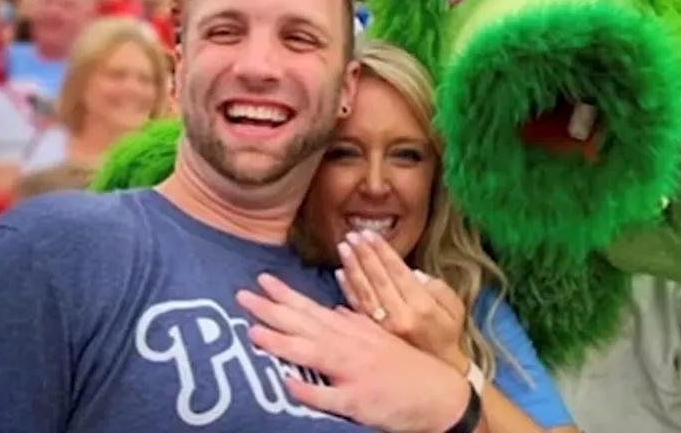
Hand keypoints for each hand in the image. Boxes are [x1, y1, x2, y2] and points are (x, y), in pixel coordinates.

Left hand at [237, 273, 470, 432]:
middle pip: (306, 325)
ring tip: (253, 332)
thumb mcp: (379, 338)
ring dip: (283, 343)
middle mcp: (351, 346)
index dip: (285, 295)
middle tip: (241, 296)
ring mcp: (355, 373)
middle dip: (272, 310)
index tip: (260, 280)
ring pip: (314, 354)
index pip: (313, 308)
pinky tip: (287, 383)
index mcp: (353, 331)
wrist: (440, 395)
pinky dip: (310, 390)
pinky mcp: (361, 401)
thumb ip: (354, 323)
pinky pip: (331, 396)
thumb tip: (331, 309)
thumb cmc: (407, 367)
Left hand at [335, 230, 467, 370]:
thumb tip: (413, 272)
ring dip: (352, 268)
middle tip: (352, 235)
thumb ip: (438, 288)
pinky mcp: (373, 336)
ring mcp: (383, 328)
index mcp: (421, 307)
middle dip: (364, 254)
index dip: (383, 252)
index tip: (370, 234)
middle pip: (378, 279)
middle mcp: (400, 317)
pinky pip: (357, 309)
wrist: (438, 372)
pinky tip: (340, 273)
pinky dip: (347, 290)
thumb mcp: (455, 308)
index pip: (398, 272)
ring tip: (344, 247)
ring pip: (364, 292)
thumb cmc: (447, 334)